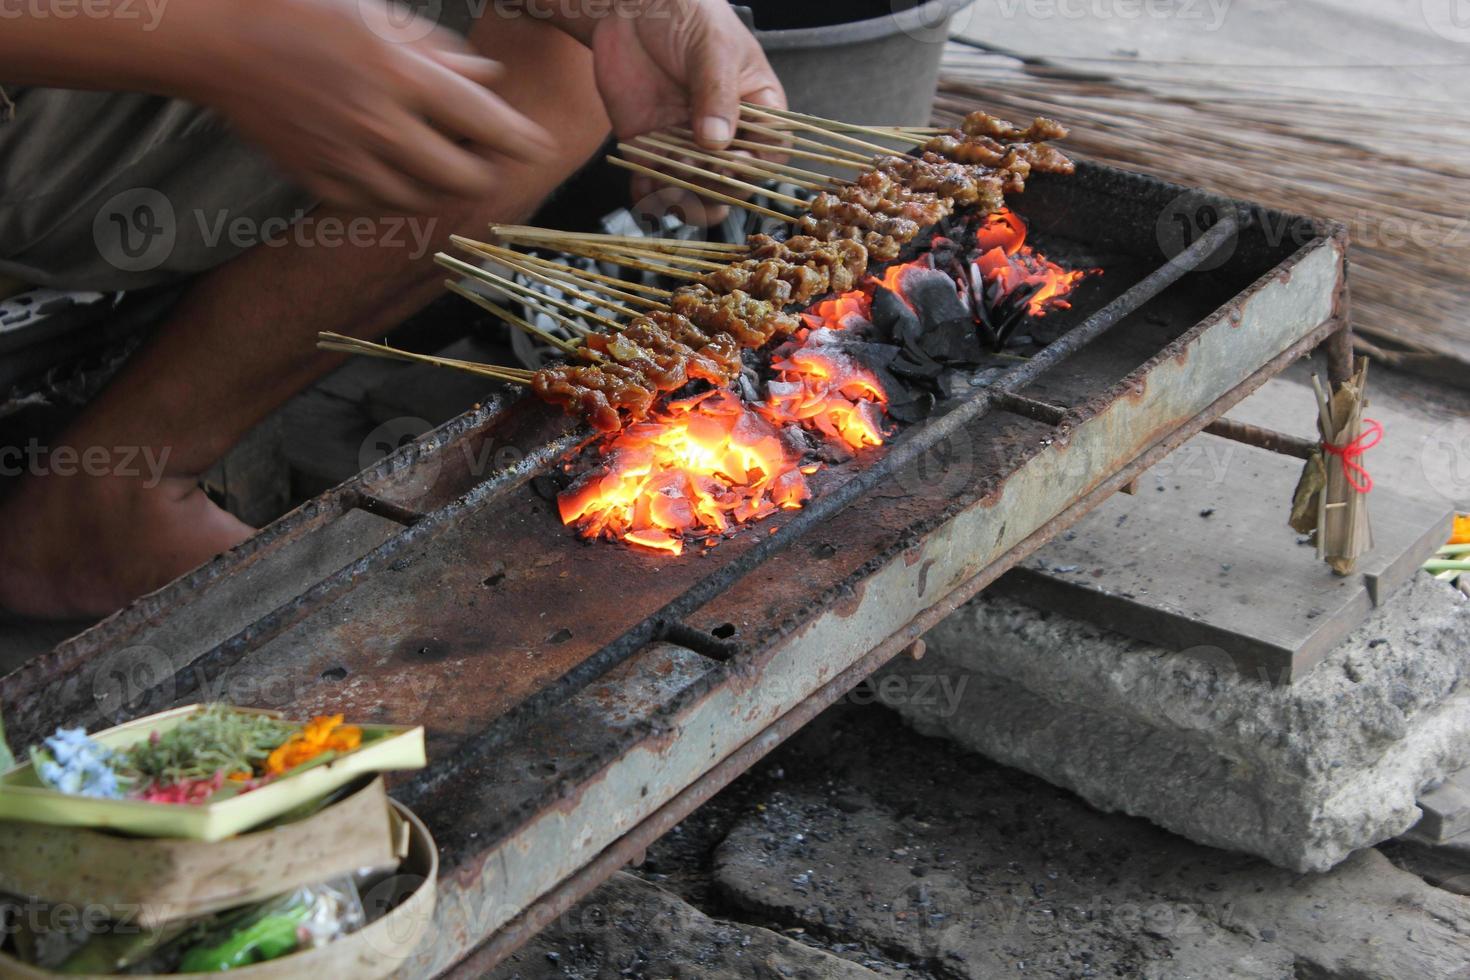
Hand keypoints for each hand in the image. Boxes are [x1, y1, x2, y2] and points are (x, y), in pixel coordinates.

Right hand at [191, 0, 557, 212]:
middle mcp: (379, 124)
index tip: (538, 145)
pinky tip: (393, 173)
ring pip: (422, 201)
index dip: (521, 140)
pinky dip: (394, 196)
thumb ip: (438, 52)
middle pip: (463, 178)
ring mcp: (347, 157)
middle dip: (483, 170)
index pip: (485, 122)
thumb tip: (487, 80)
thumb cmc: (298, 9)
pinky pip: (375, 207)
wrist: (217, 37)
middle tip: (483, 155)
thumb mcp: (377, 13)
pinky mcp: (317, 179)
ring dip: (440, 186)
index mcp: (400, 74)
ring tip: (439, 162)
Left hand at [585, 0, 785, 220]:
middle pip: (732, 183)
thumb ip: (716, 93)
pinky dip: (647, 195)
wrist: (632, 7)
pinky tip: (643, 186)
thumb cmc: (688, 14)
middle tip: (694, 171)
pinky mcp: (651, 149)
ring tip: (668, 180)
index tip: (728, 164)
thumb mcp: (712, 48)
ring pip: (695, 192)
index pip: (768, 154)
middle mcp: (725, 135)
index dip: (751, 168)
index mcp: (757, 110)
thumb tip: (717, 141)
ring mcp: (687, 145)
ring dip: (683, 198)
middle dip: (715, 188)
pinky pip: (652, 185)